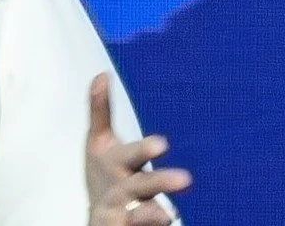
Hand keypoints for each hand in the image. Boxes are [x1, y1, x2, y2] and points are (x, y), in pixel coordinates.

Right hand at [85, 73, 191, 225]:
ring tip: (169, 215)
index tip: (163, 144)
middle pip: (137, 186)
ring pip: (137, 215)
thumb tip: (102, 75)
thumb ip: (100, 111)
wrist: (99, 216)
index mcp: (111, 163)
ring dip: (152, 214)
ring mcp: (123, 213)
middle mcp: (116, 189)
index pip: (127, 154)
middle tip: (185, 179)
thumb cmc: (104, 174)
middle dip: (157, 182)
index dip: (143, 150)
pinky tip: (168, 221)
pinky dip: (151, 225)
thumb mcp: (99, 143)